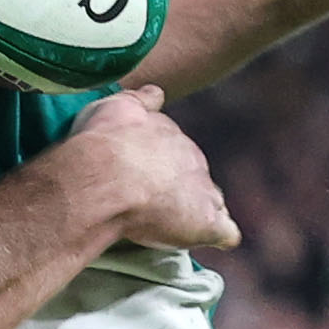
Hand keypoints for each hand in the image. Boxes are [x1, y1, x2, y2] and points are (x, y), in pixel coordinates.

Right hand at [66, 86, 238, 252]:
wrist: (105, 177)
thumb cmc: (102, 143)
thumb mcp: (116, 106)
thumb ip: (139, 101)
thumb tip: (157, 92)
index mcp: (169, 134)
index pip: (174, 150)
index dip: (160, 165)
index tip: (144, 175)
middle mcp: (191, 158)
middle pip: (194, 174)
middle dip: (179, 188)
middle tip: (152, 204)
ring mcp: (202, 190)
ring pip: (211, 200)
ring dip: (197, 209)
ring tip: (175, 225)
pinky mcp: (205, 221)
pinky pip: (225, 230)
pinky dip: (220, 234)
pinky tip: (210, 237)